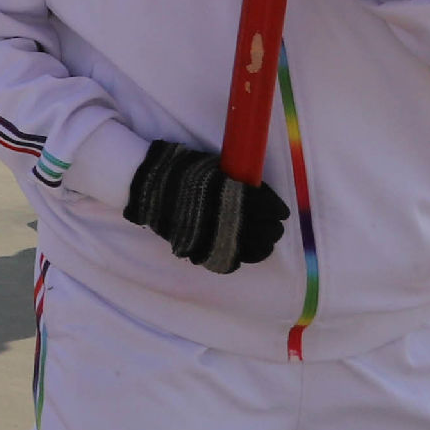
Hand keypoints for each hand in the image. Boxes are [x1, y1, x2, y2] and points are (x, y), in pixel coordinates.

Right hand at [125, 140, 288, 273]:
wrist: (147, 187)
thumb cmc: (182, 172)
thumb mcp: (214, 167)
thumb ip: (238, 180)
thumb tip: (260, 190)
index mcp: (235, 195)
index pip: (271, 208)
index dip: (279, 211)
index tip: (281, 212)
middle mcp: (231, 218)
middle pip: (268, 231)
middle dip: (273, 228)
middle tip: (272, 225)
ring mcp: (218, 238)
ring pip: (256, 250)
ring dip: (263, 245)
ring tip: (263, 240)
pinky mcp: (205, 252)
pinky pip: (234, 261)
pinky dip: (242, 256)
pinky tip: (242, 250)